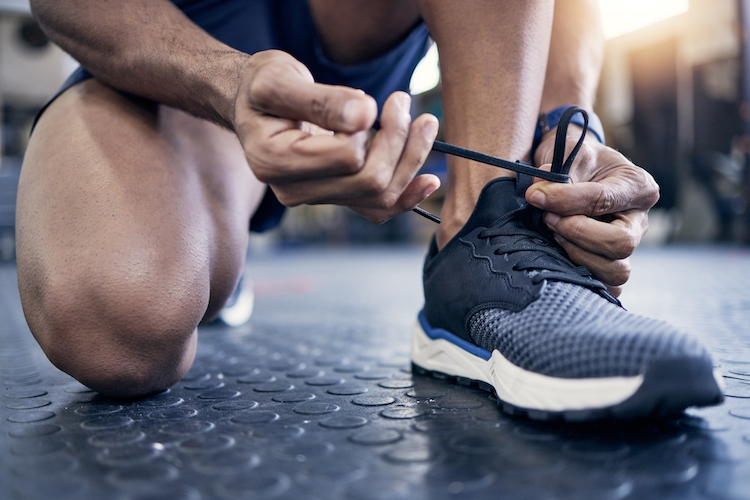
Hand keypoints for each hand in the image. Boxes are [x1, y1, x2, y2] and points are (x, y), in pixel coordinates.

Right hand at [233, 50, 439, 223]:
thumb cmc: (263, 87)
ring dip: (411, 160)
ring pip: (380, 196)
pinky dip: (407, 195)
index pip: (348, 157)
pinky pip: (376, 208)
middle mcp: (293, 191)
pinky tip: (429, 181)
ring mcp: (316, 197)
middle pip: (369, 181)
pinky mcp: (336, 196)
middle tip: (404, 101)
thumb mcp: (280, 80)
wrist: (255, 104)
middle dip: (400, 141)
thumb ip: (321, 100)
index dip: (371, 129)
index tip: (374, 100)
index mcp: (276, 161)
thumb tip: (366, 116)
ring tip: (425, 123)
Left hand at [526, 128, 658, 295]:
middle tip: (549, 219)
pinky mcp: (613, 264)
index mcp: (638, 186)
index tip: (535, 196)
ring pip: (616, 270)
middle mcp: (639, 220)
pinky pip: (606, 286)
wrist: (580, 170)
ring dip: (577, 255)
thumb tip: (538, 192)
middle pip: (620, 244)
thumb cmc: (578, 160)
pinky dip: (583, 276)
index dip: (565, 200)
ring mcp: (629, 246)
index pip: (603, 200)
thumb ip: (557, 172)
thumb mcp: (572, 153)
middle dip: (577, 233)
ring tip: (554, 233)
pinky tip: (561, 254)